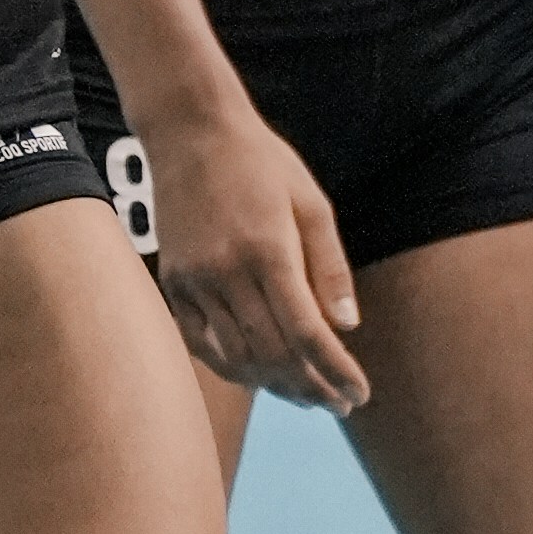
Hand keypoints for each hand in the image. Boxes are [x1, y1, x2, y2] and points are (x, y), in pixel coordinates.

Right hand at [144, 91, 367, 413]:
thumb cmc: (261, 162)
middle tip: (338, 402)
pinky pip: (201, 343)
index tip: (359, 393)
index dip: (337, 371)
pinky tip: (257, 375)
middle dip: (311, 387)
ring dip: (274, 384)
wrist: (190, 130)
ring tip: (305, 394)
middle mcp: (227, 272)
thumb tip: (348, 327)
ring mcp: (194, 280)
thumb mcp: (312, 204)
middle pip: (274, 354)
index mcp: (269, 250)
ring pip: (236, 356)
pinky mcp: (173, 282)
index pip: (308, 333)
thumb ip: (330, 268)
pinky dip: (232, 367)